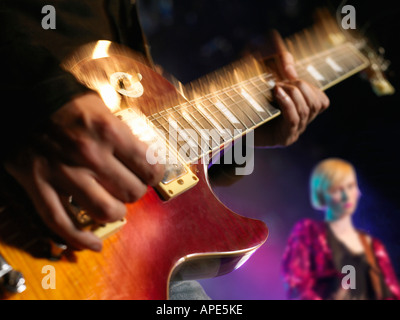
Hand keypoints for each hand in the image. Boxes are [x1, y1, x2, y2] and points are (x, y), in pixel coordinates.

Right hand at [4, 93, 164, 251]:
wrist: (22, 96)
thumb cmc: (65, 101)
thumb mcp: (102, 108)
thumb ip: (123, 134)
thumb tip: (142, 156)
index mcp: (109, 133)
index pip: (149, 167)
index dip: (155, 175)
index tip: (151, 175)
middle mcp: (90, 155)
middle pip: (131, 191)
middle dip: (136, 192)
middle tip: (131, 187)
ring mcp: (63, 173)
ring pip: (104, 211)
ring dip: (115, 213)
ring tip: (115, 208)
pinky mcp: (39, 185)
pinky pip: (61, 221)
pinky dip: (79, 238)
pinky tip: (92, 244)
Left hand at [254, 30, 329, 146]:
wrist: (226, 117)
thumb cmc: (243, 90)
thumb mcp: (261, 64)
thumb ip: (279, 57)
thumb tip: (291, 70)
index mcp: (299, 108)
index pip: (321, 100)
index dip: (310, 85)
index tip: (289, 77)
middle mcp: (300, 122)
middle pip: (318, 102)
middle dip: (301, 86)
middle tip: (279, 82)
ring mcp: (293, 131)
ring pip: (309, 109)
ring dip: (293, 93)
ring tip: (275, 87)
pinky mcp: (283, 139)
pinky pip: (294, 119)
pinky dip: (288, 103)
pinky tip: (277, 92)